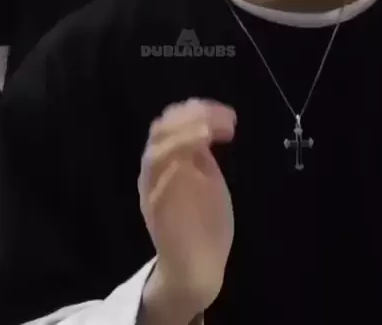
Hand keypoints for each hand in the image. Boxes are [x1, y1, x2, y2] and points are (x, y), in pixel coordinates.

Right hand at [138, 99, 235, 320]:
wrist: (195, 270)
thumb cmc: (203, 225)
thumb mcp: (205, 180)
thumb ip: (200, 156)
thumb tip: (205, 124)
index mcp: (166, 162)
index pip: (172, 124)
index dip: (198, 111)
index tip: (228, 114)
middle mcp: (154, 172)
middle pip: (160, 130)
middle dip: (191, 117)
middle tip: (224, 119)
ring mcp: (154, 190)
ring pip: (157, 149)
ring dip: (184, 133)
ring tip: (210, 131)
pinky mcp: (158, 210)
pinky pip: (159, 178)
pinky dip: (177, 158)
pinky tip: (201, 150)